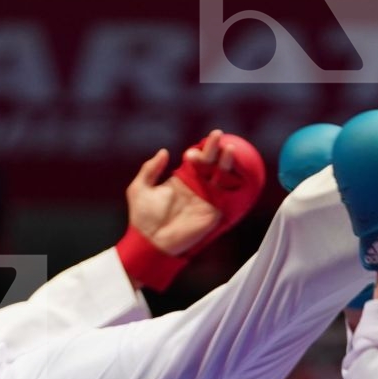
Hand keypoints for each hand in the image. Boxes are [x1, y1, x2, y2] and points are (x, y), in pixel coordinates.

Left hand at [125, 130, 226, 256]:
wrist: (150, 243)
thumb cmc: (142, 218)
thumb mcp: (139, 188)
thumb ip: (150, 169)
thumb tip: (163, 152)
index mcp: (181, 180)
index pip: (195, 160)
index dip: (197, 152)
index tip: (191, 153)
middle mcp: (196, 187)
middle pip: (210, 164)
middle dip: (215, 149)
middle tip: (218, 135)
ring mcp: (206, 199)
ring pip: (221, 177)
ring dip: (227, 163)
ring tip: (229, 149)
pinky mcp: (213, 212)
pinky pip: (227, 197)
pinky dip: (234, 185)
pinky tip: (237, 173)